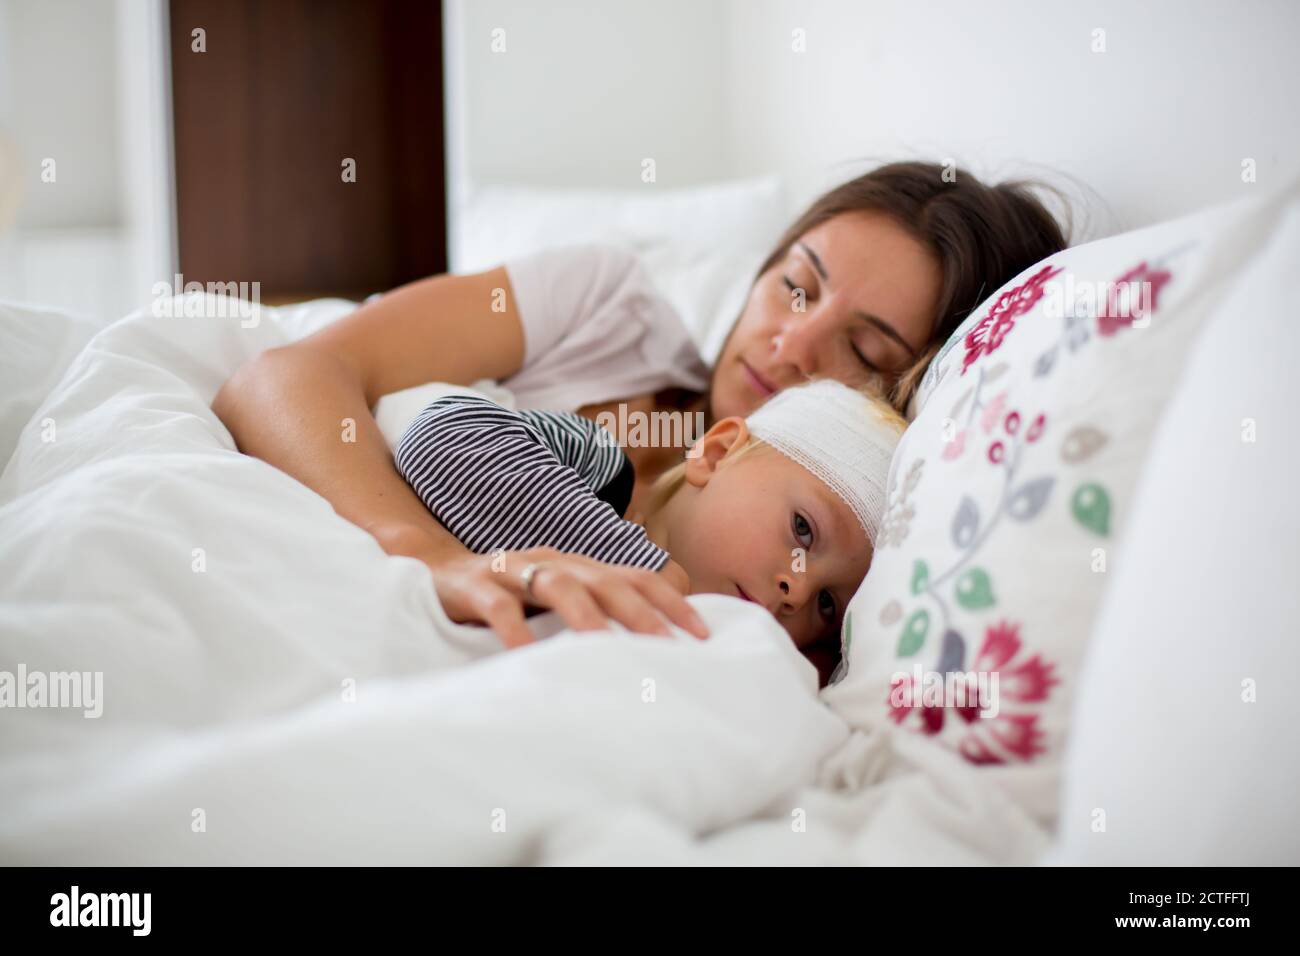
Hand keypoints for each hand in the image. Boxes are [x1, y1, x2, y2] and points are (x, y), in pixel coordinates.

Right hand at [426, 547, 709, 649]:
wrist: (435, 571)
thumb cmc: (508, 597)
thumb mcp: (556, 603)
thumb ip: (594, 617)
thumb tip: (647, 653)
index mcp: (579, 566)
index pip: (635, 577)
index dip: (670, 602)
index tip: (702, 634)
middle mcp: (554, 562)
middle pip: (608, 580)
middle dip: (642, 613)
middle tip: (669, 648)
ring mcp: (515, 570)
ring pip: (560, 585)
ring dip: (587, 617)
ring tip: (608, 650)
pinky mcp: (476, 585)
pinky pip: (499, 605)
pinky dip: (515, 629)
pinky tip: (526, 657)